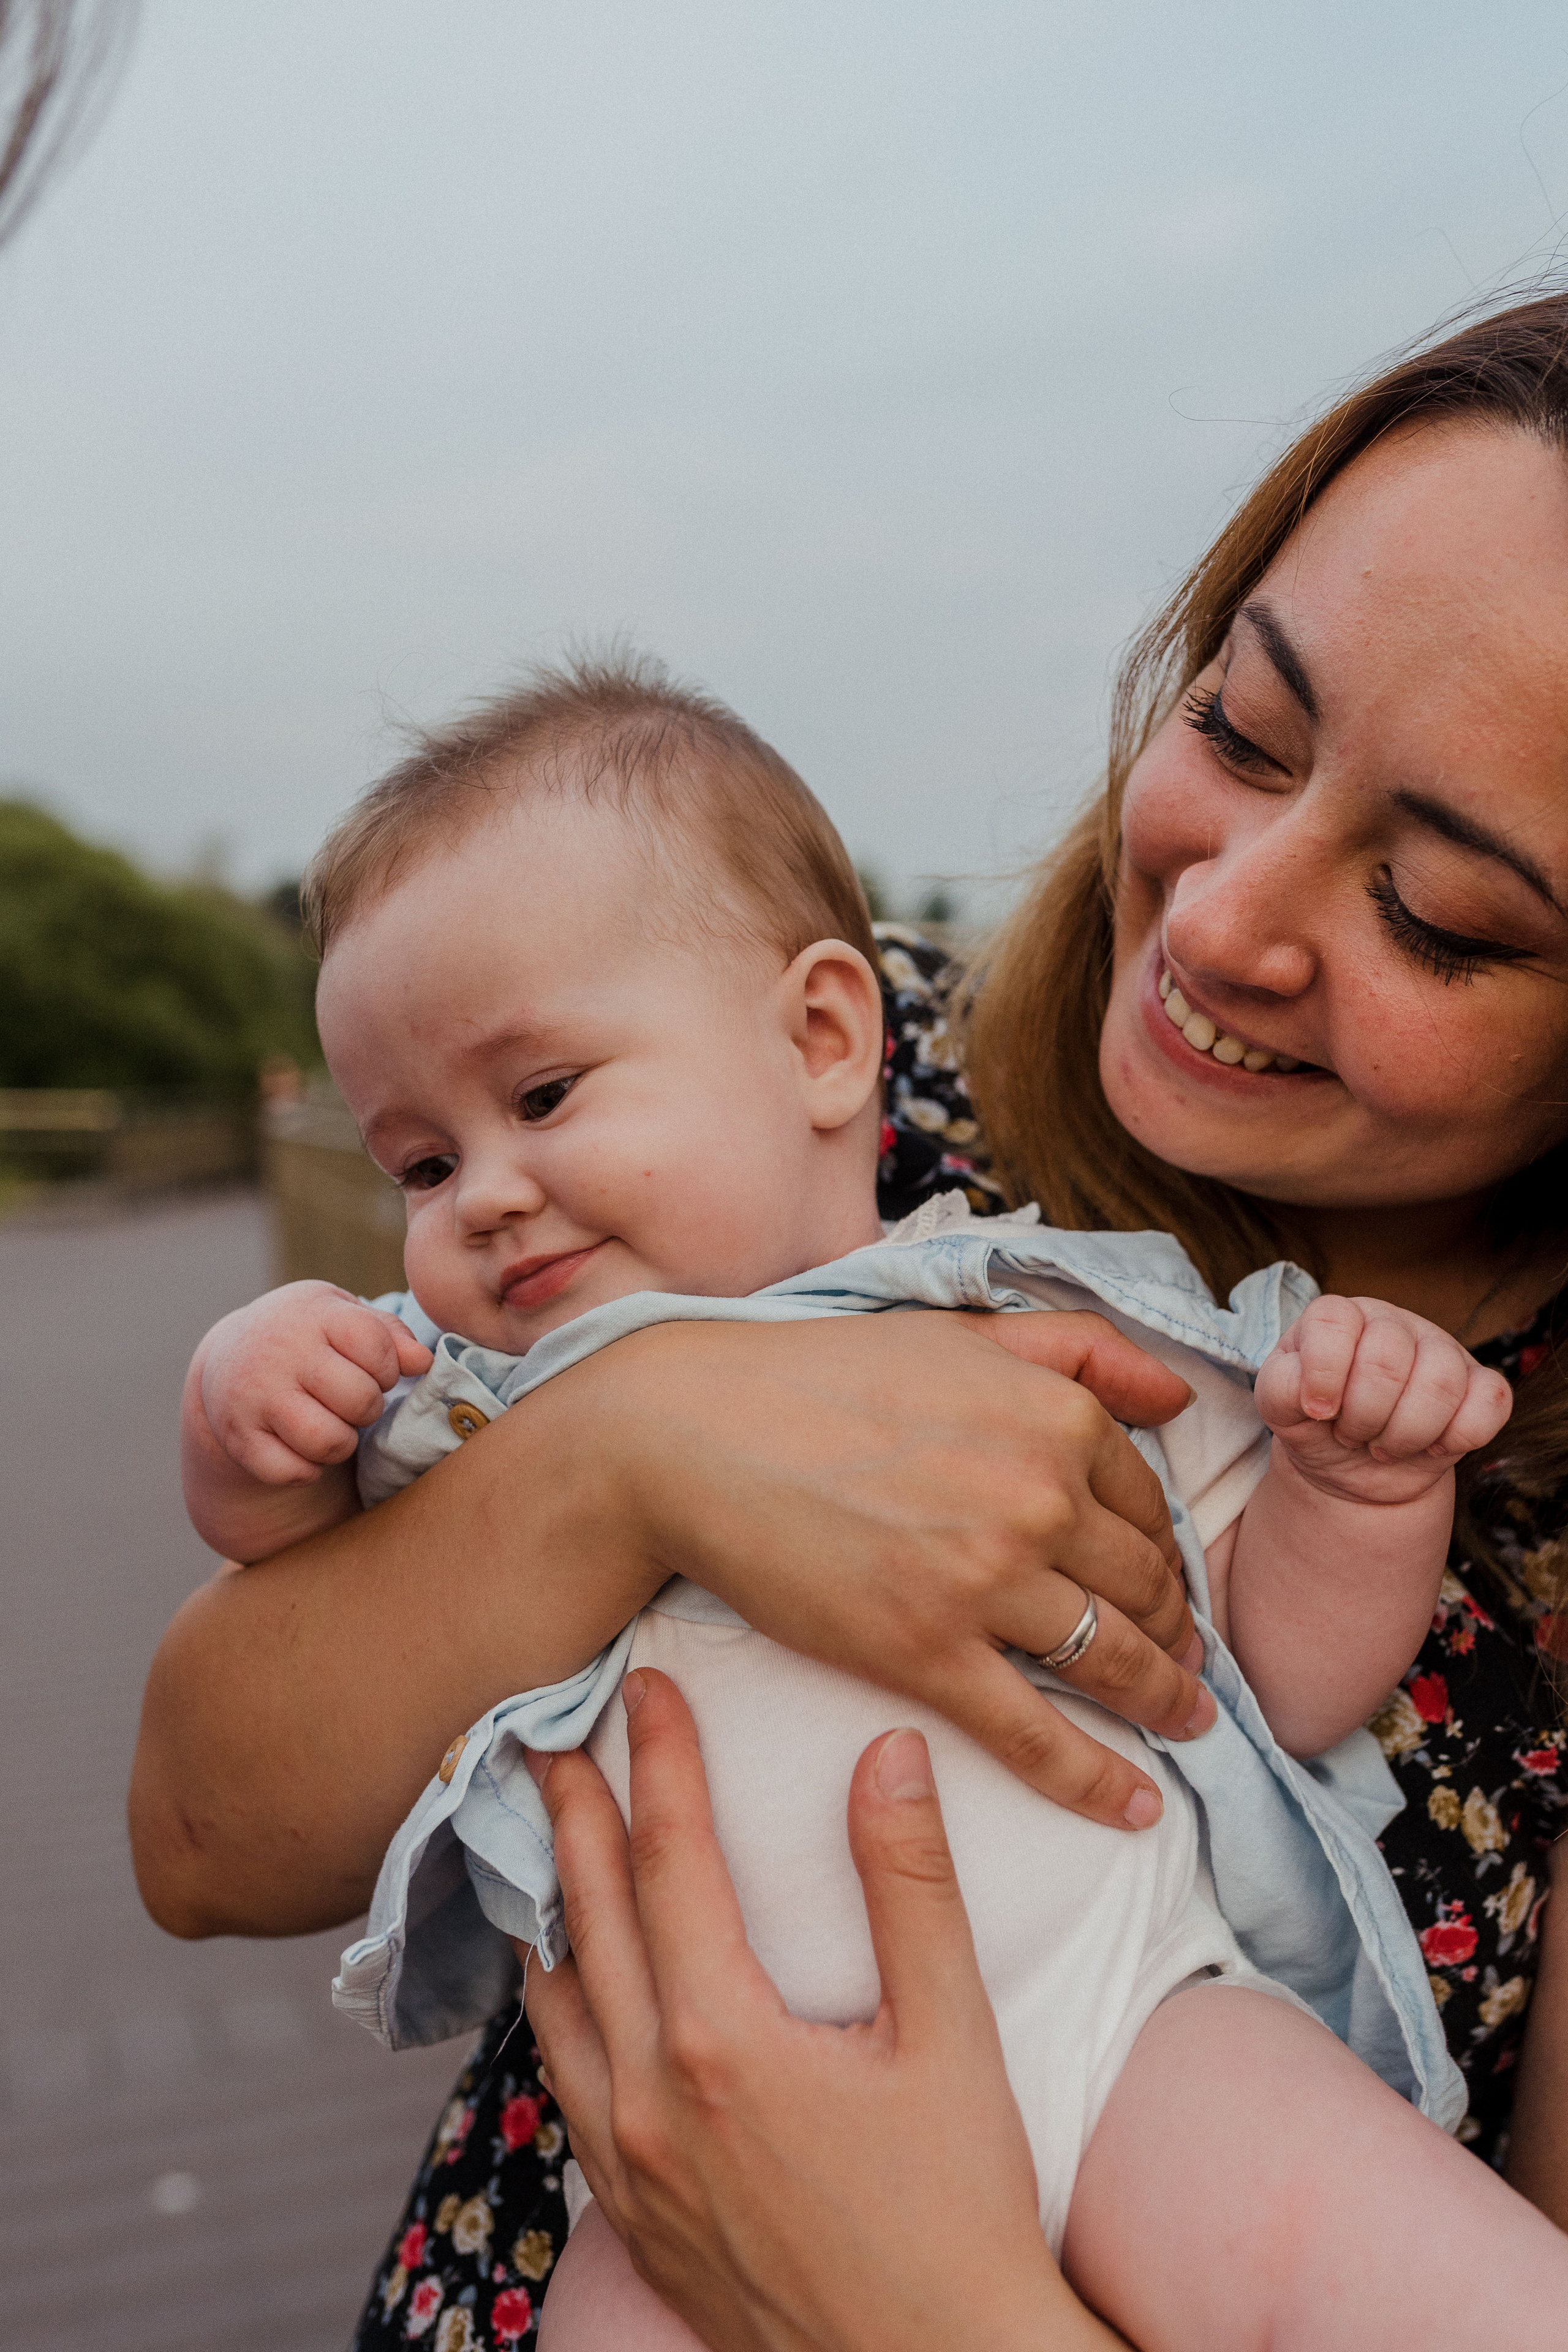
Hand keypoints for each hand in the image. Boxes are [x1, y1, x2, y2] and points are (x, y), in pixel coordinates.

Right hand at [198, 1280, 432, 1484]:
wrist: (229, 1358)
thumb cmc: (308, 1336)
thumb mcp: (343, 1316)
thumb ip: (389, 1334)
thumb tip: (423, 1362)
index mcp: (312, 1315)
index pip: (375, 1346)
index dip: (388, 1367)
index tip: (374, 1369)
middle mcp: (278, 1352)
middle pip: (359, 1399)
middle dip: (368, 1407)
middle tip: (352, 1400)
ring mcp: (253, 1397)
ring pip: (328, 1442)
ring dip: (342, 1442)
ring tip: (332, 1424)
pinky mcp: (237, 1438)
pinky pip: (292, 1473)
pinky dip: (307, 1470)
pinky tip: (302, 1446)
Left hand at [522, 1670, 1119, 2351]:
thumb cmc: (959, 2214)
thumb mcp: (951, 2039)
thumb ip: (911, 1886)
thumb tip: (887, 1754)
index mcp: (723, 2043)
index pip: (672, 1860)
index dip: (660, 1762)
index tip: (649, 1690)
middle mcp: (650, 2100)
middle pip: (590, 1917)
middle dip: (573, 1814)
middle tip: (552, 1735)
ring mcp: (628, 2166)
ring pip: (555, 2005)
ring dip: (546, 1908)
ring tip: (538, 1839)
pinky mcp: (631, 2217)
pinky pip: (564, 2084)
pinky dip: (554, 2006)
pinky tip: (566, 1983)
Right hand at [617, 1308, 1213, 1831]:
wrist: (694, 1434)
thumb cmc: (820, 1376)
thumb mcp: (962, 1331)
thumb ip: (1079, 1348)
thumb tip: (1177, 1397)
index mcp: (1055, 1416)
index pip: (1150, 1506)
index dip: (1165, 1553)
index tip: (1168, 1585)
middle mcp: (1039, 1496)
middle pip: (1146, 1587)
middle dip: (1175, 1631)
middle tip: (1186, 1661)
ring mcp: (986, 1581)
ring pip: (1112, 1660)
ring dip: (1164, 1698)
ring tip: (1184, 1719)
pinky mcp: (927, 1653)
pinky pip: (1035, 1734)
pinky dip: (1096, 1779)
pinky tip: (1137, 1805)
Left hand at [1254, 1295, 1511, 1504]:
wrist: (1353, 1469)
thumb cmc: (1315, 1426)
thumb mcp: (1279, 1409)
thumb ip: (1279, 1389)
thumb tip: (1313, 1393)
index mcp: (1340, 1318)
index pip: (1333, 1319)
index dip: (1323, 1374)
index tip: (1318, 1411)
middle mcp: (1393, 1323)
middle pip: (1387, 1358)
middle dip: (1363, 1416)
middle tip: (1352, 1434)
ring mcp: (1442, 1350)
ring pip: (1440, 1384)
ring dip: (1405, 1434)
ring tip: (1384, 1444)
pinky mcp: (1480, 1386)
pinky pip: (1490, 1402)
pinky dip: (1457, 1438)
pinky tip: (1432, 1447)